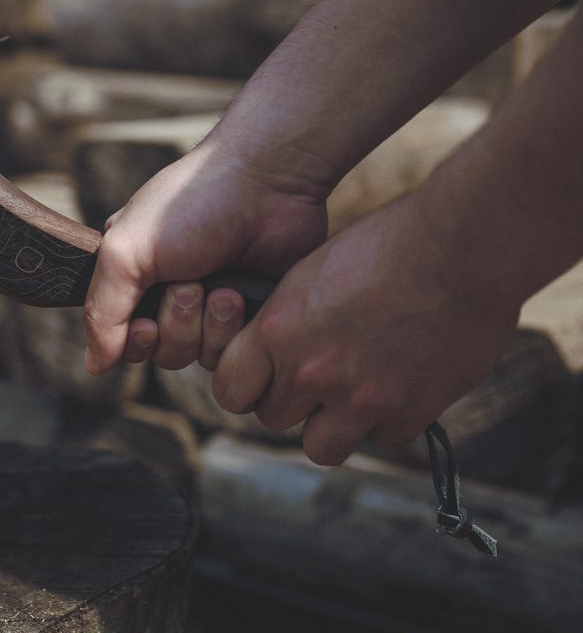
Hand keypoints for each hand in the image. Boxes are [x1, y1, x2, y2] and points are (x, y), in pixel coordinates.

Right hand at [82, 139, 327, 374]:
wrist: (266, 185)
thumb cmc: (190, 207)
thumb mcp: (126, 252)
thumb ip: (101, 311)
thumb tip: (93, 366)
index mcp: (133, 275)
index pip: (120, 337)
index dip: (134, 340)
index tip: (146, 322)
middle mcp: (170, 295)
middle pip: (162, 353)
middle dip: (176, 325)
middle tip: (189, 286)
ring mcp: (212, 306)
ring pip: (198, 357)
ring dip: (207, 325)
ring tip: (222, 288)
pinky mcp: (249, 315)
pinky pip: (233, 353)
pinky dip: (234, 328)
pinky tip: (241, 294)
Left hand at [212, 194, 519, 464]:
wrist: (461, 245)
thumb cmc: (386, 243)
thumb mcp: (311, 273)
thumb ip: (285, 322)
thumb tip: (272, 352)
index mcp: (279, 331)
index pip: (230, 391)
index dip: (244, 386)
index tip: (262, 378)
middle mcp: (312, 372)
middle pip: (274, 420)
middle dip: (292, 403)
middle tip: (315, 380)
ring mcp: (361, 398)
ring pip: (322, 448)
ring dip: (332, 426)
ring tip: (353, 395)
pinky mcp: (411, 411)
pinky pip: (382, 438)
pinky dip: (387, 420)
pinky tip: (400, 383)